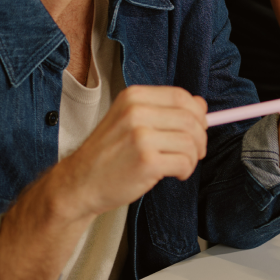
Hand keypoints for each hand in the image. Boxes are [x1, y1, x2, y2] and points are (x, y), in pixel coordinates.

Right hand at [55, 86, 207, 219]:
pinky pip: (184, 162)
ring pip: (191, 141)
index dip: (197, 113)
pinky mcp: (146, 161)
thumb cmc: (107, 153)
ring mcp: (140, 137)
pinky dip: (186, 170)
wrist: (79, 183)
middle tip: (196, 150)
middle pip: (191, 119)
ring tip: (182, 164)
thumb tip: (201, 105)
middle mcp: (136, 112)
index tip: (199, 126)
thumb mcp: (129, 120)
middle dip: (200, 137)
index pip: (182, 96)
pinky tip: (175, 174)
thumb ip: (163, 110)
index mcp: (134, 97)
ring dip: (193, 156)